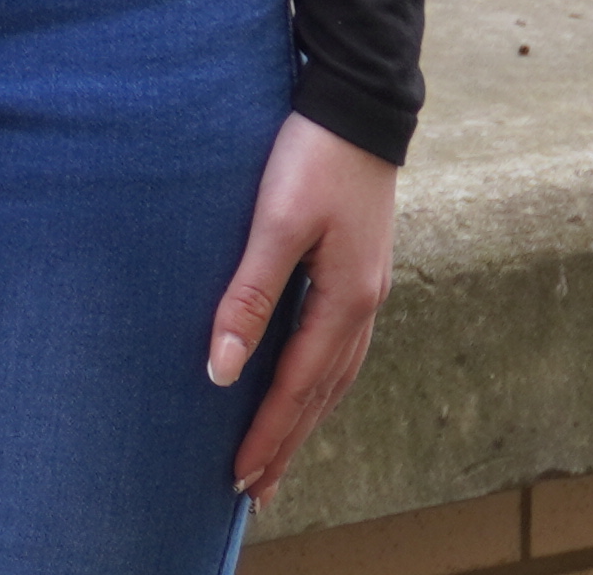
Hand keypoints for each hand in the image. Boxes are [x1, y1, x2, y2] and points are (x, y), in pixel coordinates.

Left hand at [207, 113, 398, 498]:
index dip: (267, 433)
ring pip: (335, 375)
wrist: (359, 102)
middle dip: (287, 443)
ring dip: (304, 418)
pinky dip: (320, 381)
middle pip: (322, 393)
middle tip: (253, 490)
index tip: (238, 477)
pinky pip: (339, 347)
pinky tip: (304, 387)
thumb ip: (249, 294)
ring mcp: (368, 287)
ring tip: (277, 456)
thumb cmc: (313, 154)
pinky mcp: (360, 269)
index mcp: (346, 299)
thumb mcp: (275, 221)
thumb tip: (223, 368)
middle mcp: (364, 304)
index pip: (297, 386)